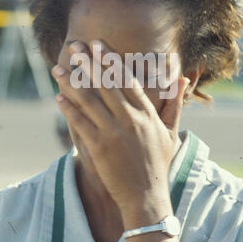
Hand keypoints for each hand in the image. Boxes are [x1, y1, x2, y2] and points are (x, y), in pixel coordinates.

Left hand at [51, 40, 189, 212]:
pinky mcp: (99, 147)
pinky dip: (69, 108)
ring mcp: (114, 132)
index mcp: (147, 113)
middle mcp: (131, 119)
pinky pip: (80, 122)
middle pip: (106, 84)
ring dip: (72, 82)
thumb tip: (184, 79)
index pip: (126, 79)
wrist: (147, 196)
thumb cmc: (159, 163)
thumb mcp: (171, 132)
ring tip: (59, 68)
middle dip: (88, 63)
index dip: (110, 60)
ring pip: (90, 100)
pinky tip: (59, 96)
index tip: (98, 45)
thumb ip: (174, 104)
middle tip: (74, 47)